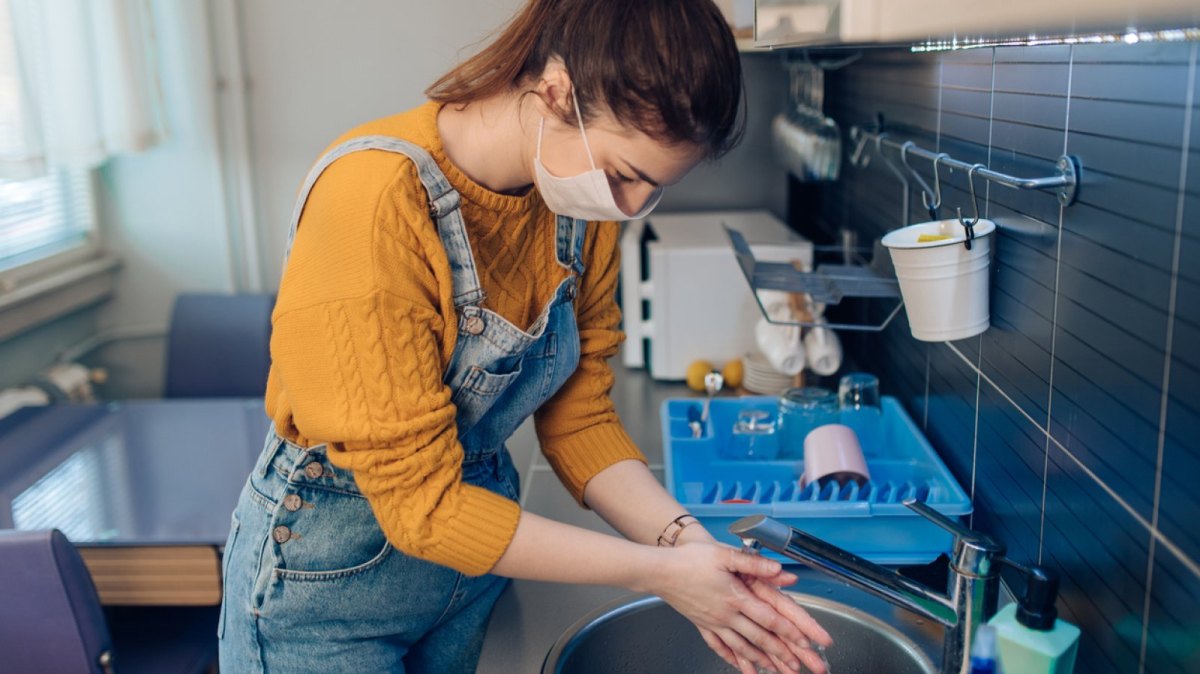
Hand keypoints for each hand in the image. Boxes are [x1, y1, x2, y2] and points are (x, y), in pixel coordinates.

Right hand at [647, 543, 832, 673]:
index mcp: (736, 597)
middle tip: (797, 666)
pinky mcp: (701, 625)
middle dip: (781, 654)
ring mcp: (713, 623)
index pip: (769, 619)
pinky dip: (731, 658)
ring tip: (774, 670)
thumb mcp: (724, 555)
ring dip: (760, 660)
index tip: (805, 641)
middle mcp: (726, 615)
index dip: (789, 631)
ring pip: (741, 647)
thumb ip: (754, 564)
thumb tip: (780, 570)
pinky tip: (738, 665)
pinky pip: (718, 646)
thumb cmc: (690, 560)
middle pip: (759, 638)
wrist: (659, 571)